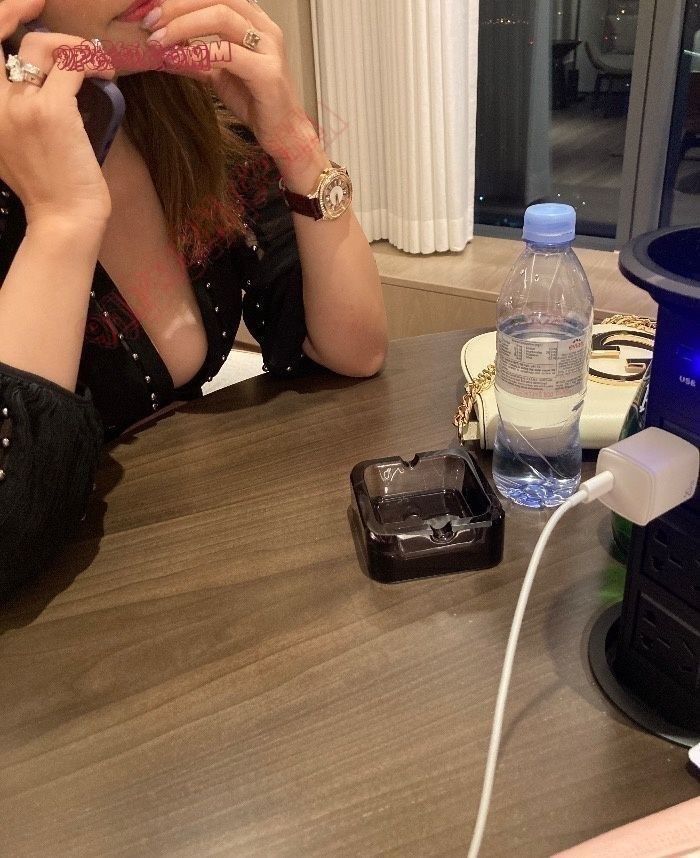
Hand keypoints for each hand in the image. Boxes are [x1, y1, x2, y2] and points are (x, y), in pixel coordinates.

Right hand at [0, 0, 115, 224]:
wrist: (64, 221)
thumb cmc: (51, 189)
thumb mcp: (18, 146)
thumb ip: (17, 112)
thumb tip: (44, 78)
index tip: (21, 8)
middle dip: (15, 7)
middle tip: (39, 2)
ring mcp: (19, 105)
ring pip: (41, 44)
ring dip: (73, 45)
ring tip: (98, 64)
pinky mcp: (51, 111)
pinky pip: (73, 65)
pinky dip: (93, 62)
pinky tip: (107, 74)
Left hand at [144, 0, 316, 162]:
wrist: (283, 133)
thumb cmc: (255, 102)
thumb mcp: (218, 73)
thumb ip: (197, 56)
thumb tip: (162, 48)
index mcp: (252, 20)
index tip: (151, 11)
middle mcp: (263, 27)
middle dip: (177, 5)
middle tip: (148, 21)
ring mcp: (268, 48)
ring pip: (221, 17)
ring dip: (184, 25)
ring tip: (158, 39)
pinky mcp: (267, 73)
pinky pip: (228, 54)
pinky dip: (199, 53)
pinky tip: (178, 59)